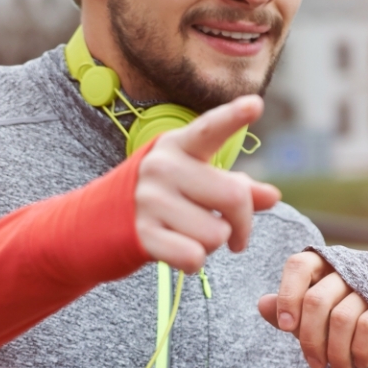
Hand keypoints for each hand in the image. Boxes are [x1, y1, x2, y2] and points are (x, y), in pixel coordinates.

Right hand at [133, 95, 281, 273]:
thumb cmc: (159, 198)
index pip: (210, 129)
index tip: (255, 104)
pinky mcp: (142, 233)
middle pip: (234, 196)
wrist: (94, 222)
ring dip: (212, 245)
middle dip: (243, 224)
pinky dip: (194, 263)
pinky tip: (178, 253)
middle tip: (236, 235)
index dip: (233, 117)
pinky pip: (193, 257)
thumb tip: (273, 196)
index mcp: (178, 146)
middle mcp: (162, 167)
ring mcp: (149, 200)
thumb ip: (234, 185)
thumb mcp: (194, 181)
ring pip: (216, 234)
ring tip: (189, 235)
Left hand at [256, 250, 367, 367]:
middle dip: (310, 339)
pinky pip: (367, 327)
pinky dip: (360, 351)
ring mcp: (366, 284)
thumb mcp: (307, 308)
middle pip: (316, 300)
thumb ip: (284, 308)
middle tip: (313, 364)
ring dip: (336, 353)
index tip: (286, 329)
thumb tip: (262, 304)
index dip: (288, 296)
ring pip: (342, 318)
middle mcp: (343, 267)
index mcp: (319, 262)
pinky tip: (358, 364)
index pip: (299, 266)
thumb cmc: (334, 307)